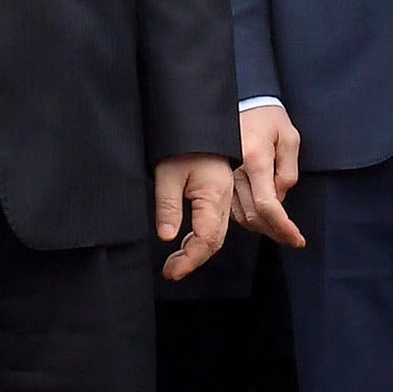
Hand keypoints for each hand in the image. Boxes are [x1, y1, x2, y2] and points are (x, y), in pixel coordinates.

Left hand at [152, 154, 236, 279]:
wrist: (198, 120)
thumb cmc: (183, 143)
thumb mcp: (167, 173)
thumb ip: (168, 207)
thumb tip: (168, 237)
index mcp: (215, 195)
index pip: (206, 239)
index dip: (189, 260)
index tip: (171, 272)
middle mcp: (224, 198)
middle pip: (215, 241)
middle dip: (193, 260)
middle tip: (171, 272)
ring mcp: (225, 195)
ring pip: (217, 233)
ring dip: (198, 251)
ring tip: (176, 263)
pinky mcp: (219, 192)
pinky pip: (216, 222)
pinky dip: (203, 238)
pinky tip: (188, 242)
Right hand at [237, 107, 307, 247]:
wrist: (243, 103)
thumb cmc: (268, 119)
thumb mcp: (289, 139)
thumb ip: (287, 172)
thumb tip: (279, 198)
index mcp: (255, 159)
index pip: (267, 205)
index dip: (283, 227)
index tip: (297, 239)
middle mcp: (236, 171)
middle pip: (254, 216)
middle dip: (276, 232)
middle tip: (293, 238)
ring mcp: (225, 177)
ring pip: (243, 216)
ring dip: (264, 228)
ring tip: (282, 230)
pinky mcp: (221, 181)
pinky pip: (235, 208)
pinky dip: (251, 218)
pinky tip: (264, 217)